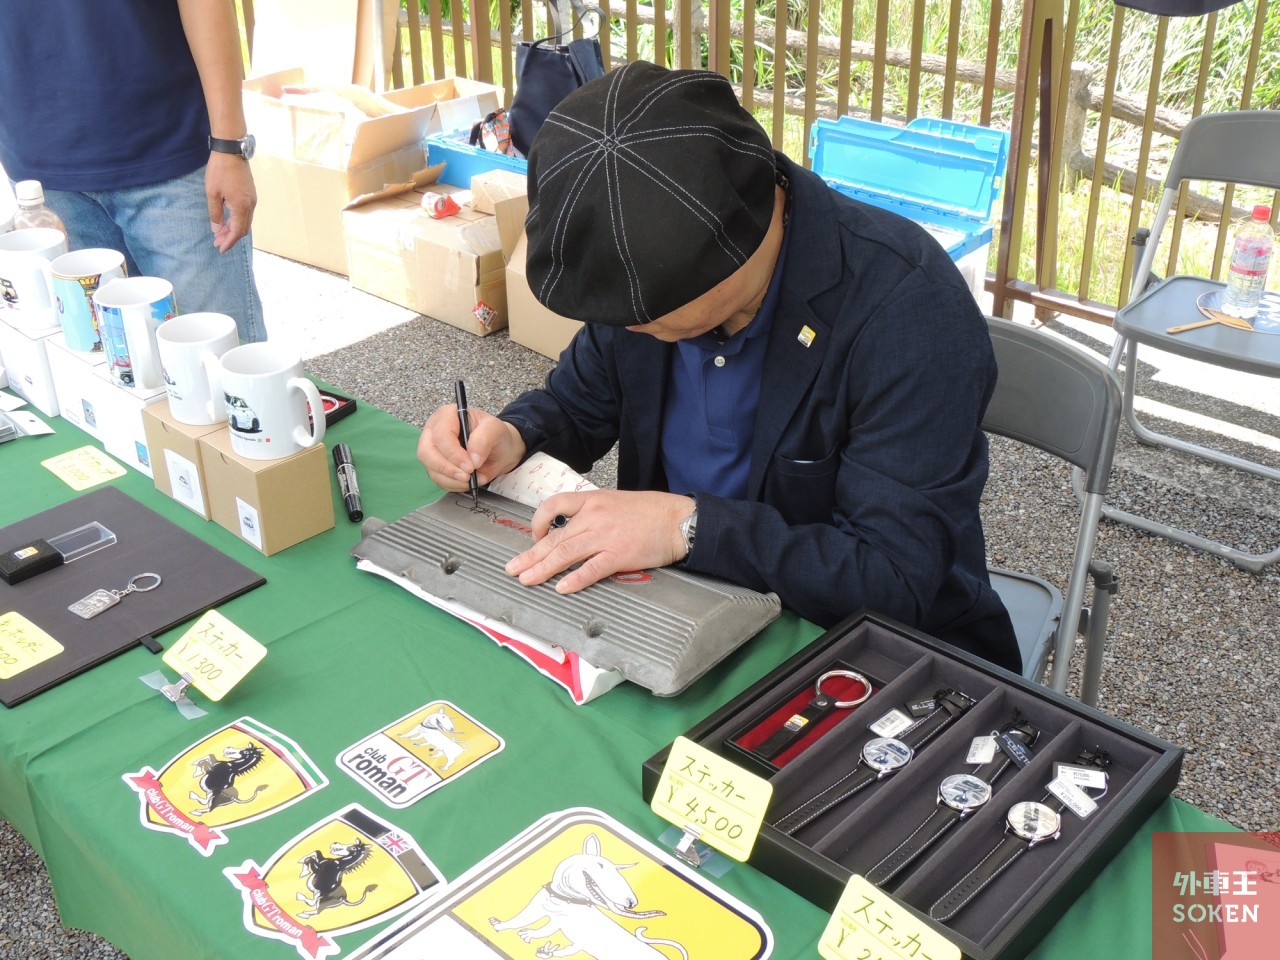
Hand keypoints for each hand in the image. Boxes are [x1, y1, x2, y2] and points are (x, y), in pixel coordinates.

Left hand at [206, 152, 255, 251]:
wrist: (231, 151)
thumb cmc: (220, 171)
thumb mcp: (212, 193)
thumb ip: (215, 213)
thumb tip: (217, 229)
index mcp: (242, 207)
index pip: (237, 231)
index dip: (229, 242)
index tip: (220, 249)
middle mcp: (251, 205)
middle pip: (243, 228)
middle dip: (230, 237)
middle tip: (217, 242)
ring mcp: (252, 199)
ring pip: (245, 221)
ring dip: (234, 229)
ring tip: (220, 233)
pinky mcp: (251, 193)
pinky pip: (246, 213)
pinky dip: (237, 220)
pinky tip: (227, 220)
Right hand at [417, 404, 525, 491]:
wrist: (499, 448)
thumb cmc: (494, 434)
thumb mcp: (496, 429)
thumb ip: (484, 440)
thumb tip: (472, 459)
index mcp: (447, 415)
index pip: (441, 434)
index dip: (453, 453)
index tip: (471, 466)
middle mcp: (434, 430)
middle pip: (426, 452)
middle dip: (447, 468)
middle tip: (467, 476)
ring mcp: (432, 448)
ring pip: (430, 468)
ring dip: (450, 479)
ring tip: (470, 480)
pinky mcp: (434, 465)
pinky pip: (436, 478)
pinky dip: (451, 484)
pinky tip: (465, 482)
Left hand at [505, 491, 694, 593]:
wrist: (679, 519)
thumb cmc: (652, 511)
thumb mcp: (617, 502)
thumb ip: (594, 514)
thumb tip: (574, 531)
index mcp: (593, 500)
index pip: (553, 505)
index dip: (538, 522)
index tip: (534, 536)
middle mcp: (595, 516)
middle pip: (554, 537)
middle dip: (531, 555)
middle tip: (513, 568)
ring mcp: (606, 536)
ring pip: (565, 553)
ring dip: (542, 569)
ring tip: (526, 580)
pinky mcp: (619, 555)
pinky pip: (591, 569)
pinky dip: (574, 580)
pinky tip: (562, 588)